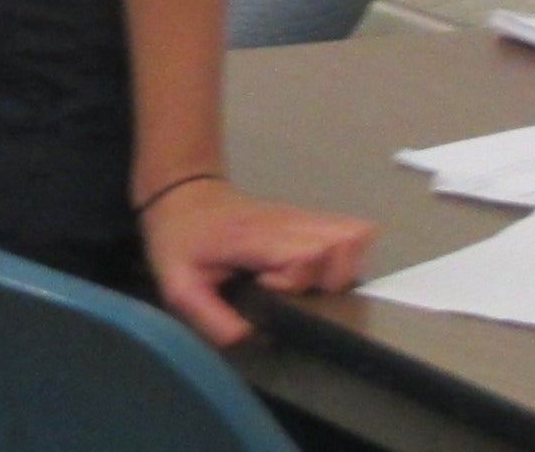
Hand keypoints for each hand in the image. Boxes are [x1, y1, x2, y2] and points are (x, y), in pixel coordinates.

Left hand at [139, 178, 375, 346]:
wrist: (182, 193)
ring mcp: (302, 217)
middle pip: (344, 245)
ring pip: (355, 236)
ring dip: (342, 268)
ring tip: (309, 284)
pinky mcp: (309, 218)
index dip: (296, 282)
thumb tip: (253, 340)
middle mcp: (287, 222)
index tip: (266, 288)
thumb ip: (213, 318)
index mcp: (254, 238)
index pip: (306, 254)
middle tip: (295, 291)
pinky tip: (317, 273)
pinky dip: (346, 256)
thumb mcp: (180, 286)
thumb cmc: (180, 240)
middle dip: (329, 280)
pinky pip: (350, 231)